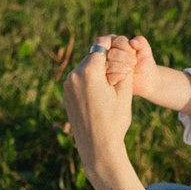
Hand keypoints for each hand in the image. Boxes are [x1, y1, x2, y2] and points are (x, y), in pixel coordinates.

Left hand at [61, 40, 138, 176]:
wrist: (97, 146)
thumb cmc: (115, 120)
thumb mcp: (125, 91)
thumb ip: (122, 67)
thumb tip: (119, 50)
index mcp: (90, 71)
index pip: (101, 44)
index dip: (112, 43)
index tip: (120, 46)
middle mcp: (75, 75)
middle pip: (93, 56)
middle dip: (105, 60)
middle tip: (119, 70)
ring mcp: (67, 85)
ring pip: (85, 68)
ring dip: (97, 71)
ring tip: (110, 85)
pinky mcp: (66, 94)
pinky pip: (79, 80)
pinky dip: (89, 82)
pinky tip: (99, 95)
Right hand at [96, 33, 158, 95]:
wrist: (146, 87)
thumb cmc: (146, 68)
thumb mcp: (146, 53)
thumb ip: (141, 42)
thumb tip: (132, 41)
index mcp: (118, 45)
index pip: (117, 41)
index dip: (125, 47)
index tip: (134, 54)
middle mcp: (109, 54)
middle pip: (111, 52)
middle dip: (123, 57)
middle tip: (133, 62)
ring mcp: (106, 67)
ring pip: (106, 63)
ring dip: (118, 66)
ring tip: (129, 70)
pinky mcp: (106, 78)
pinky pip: (105, 75)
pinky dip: (114, 75)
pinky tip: (122, 77)